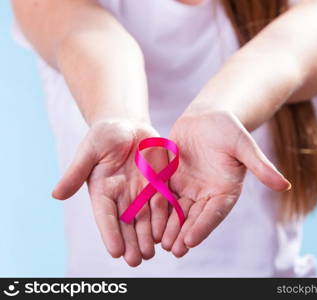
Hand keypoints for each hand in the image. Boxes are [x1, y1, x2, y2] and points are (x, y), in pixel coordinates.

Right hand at [52, 120, 169, 266]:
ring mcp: (142, 191)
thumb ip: (76, 172)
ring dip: (149, 236)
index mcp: (103, 191)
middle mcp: (123, 196)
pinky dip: (166, 217)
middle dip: (132, 242)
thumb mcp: (89, 149)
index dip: (110, 234)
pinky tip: (170, 231)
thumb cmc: (104, 135)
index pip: (106, 216)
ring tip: (152, 252)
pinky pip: (164, 202)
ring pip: (146, 218)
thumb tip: (56, 195)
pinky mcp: (159, 183)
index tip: (115, 252)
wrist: (129, 125)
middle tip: (138, 260)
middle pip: (128, 223)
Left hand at [161, 111, 290, 256]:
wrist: (208, 117)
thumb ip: (260, 166)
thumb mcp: (244, 144)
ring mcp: (188, 187)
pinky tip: (145, 217)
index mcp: (225, 190)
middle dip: (183, 232)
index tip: (190, 241)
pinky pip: (162, 194)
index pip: (214, 213)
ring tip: (157, 241)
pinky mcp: (172, 178)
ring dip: (168, 225)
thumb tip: (285, 185)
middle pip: (194, 216)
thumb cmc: (229, 128)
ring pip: (177, 209)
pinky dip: (156, 206)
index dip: (202, 227)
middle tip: (172, 249)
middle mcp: (206, 193)